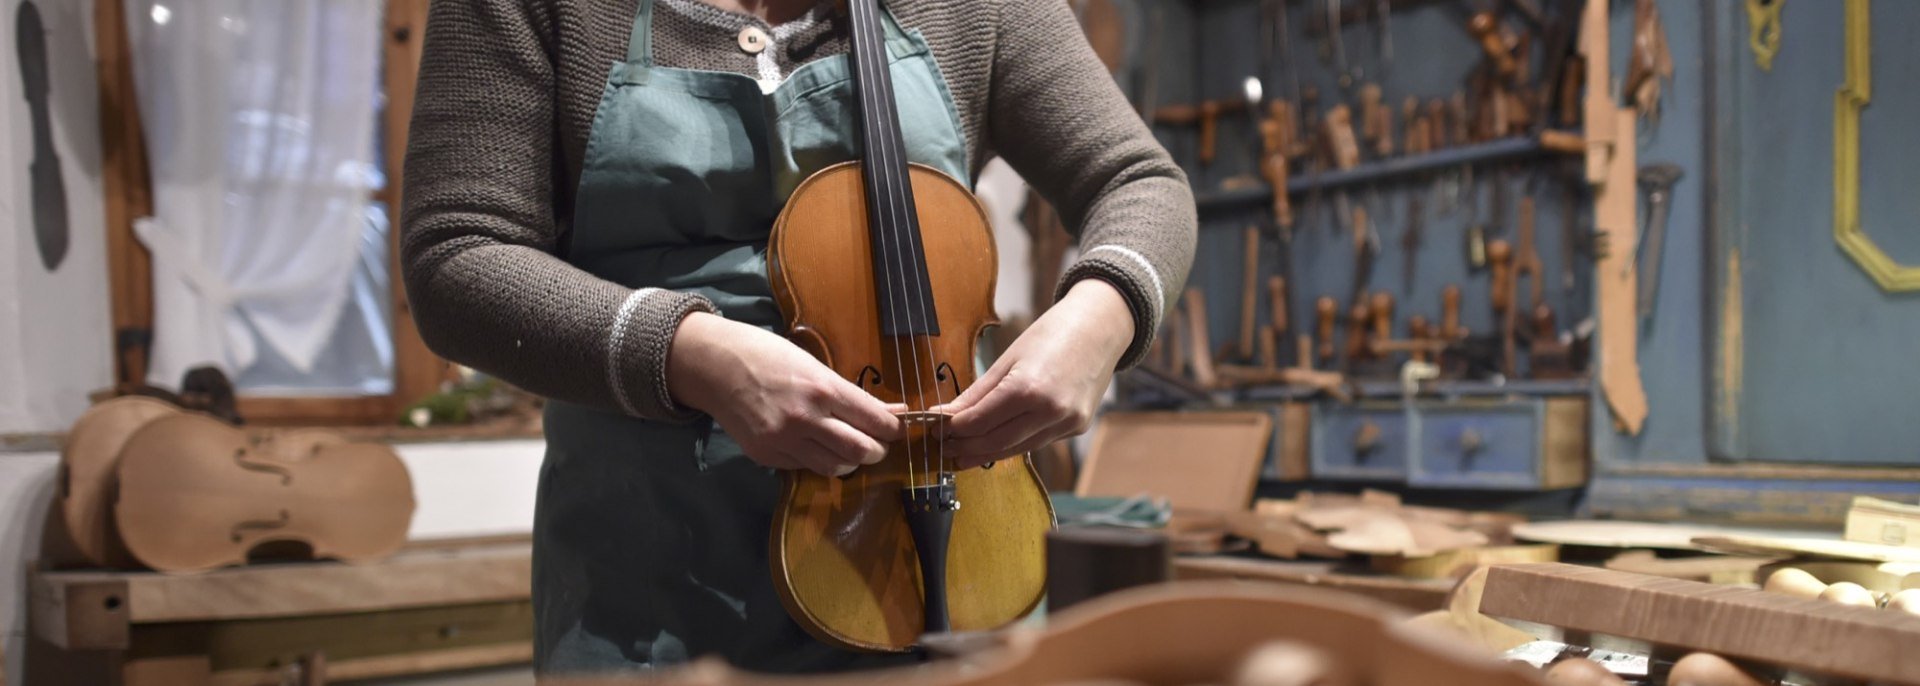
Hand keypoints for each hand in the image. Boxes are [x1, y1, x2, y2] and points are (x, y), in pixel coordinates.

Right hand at [667, 313, 902, 475]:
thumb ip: (850, 394)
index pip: (875, 421)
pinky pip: (806, 468)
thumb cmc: (768, 356)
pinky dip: (818, 460)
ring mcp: (784, 441)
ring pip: (837, 468)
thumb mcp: (814, 365)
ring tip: (848, 447)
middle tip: (877, 443)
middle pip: (862, 452)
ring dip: (850, 461)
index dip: (893, 429)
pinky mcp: (767, 456)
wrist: (715, 367)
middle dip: (877, 450)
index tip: (896, 429)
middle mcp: (806, 418)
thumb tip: (891, 412)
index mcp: (822, 389)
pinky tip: (815, 445)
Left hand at [933, 280, 1134, 468]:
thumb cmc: (1051, 335)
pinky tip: (994, 444)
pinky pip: (1035, 442)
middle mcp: (1050, 411)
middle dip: (966, 447)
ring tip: (962, 454)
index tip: (934, 429)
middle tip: (943, 448)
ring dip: (985, 453)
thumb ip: (977, 393)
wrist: (1100, 329)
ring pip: (1015, 449)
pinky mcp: (1075, 428)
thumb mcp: (1008, 359)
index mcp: (1028, 388)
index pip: (979, 421)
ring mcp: (1066, 423)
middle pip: (995, 442)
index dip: (953, 429)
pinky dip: (1012, 444)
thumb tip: (946, 415)